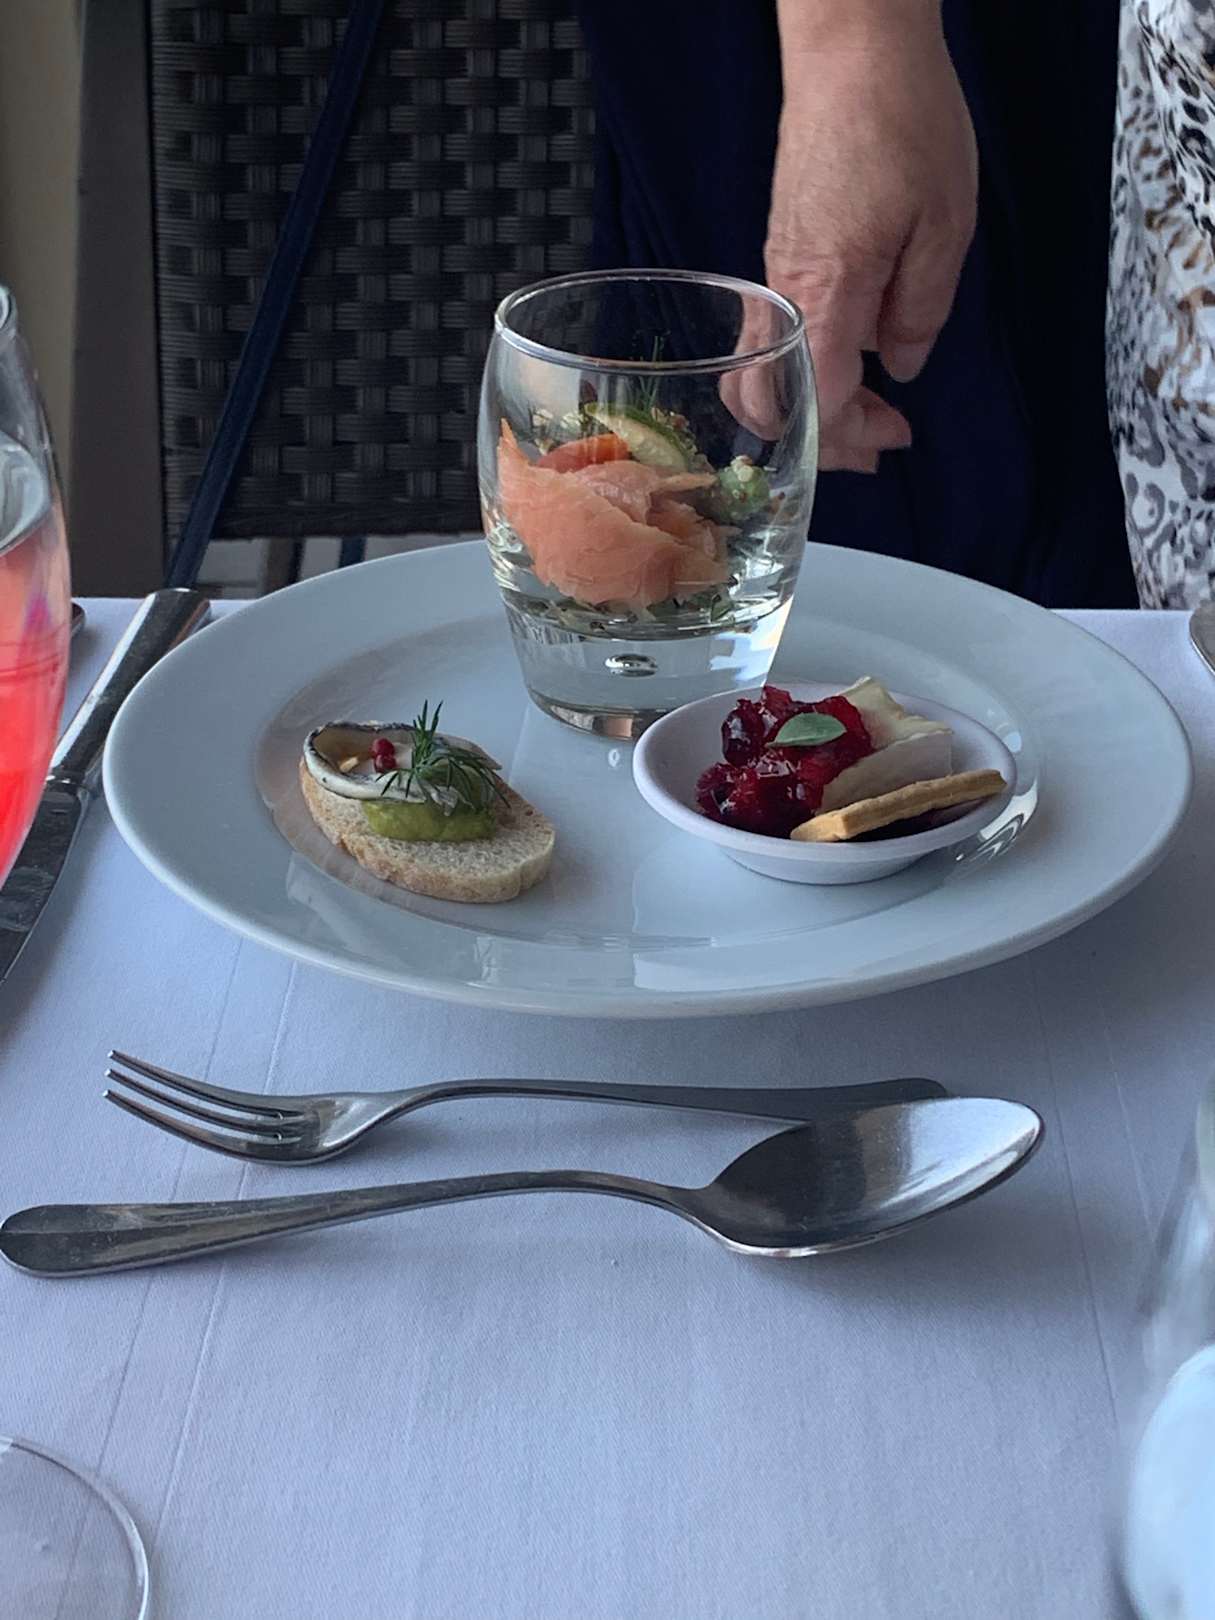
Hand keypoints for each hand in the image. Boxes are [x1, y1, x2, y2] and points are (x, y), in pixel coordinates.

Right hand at [765, 8, 976, 471]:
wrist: (851, 47)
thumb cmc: (902, 121)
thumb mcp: (944, 225)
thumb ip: (922, 309)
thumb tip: (902, 365)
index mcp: (825, 292)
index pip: (820, 401)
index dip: (853, 436)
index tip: (895, 439)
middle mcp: (785, 291)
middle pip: (772, 401)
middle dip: (819, 438)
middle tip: (873, 447)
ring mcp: (774, 271)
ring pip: (763, 372)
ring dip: (807, 405)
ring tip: (860, 412)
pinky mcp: (780, 251)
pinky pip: (774, 335)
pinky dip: (801, 369)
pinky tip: (846, 361)